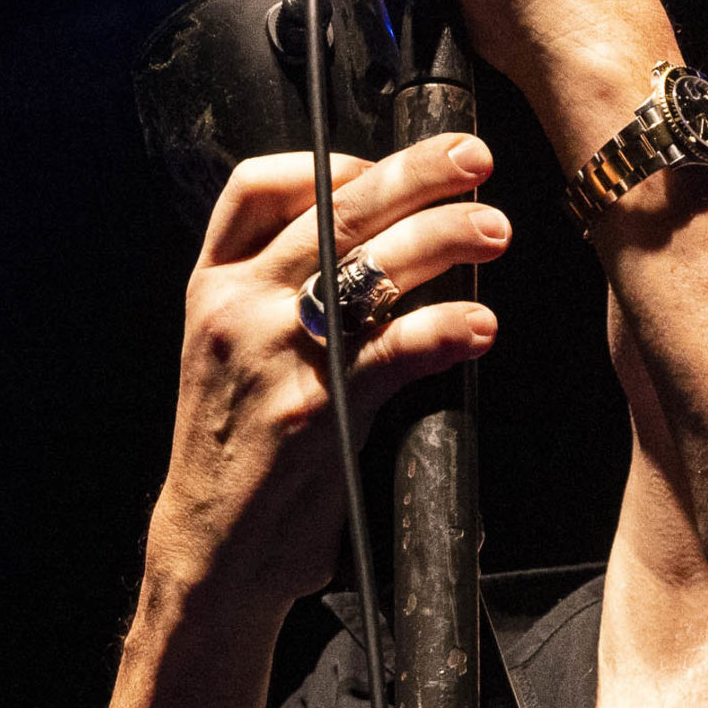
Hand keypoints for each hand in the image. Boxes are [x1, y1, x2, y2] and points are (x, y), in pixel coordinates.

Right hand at [144, 135, 508, 607]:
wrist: (213, 548)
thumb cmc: (240, 450)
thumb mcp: (235, 352)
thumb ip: (285, 293)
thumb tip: (380, 239)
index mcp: (214, 285)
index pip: (257, 186)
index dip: (332, 164)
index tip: (389, 167)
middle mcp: (238, 307)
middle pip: (334, 209)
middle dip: (414, 174)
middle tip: (471, 159)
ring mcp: (276, 355)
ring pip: (371, 265)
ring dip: (445, 238)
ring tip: (494, 231)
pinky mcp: (318, 407)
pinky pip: (395, 348)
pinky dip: (445, 330)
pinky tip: (479, 327)